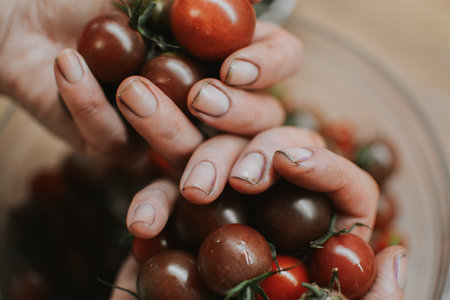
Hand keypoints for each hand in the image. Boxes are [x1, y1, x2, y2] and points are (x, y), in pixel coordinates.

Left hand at [0, 0, 301, 167]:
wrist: (25, 18)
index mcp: (225, 51)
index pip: (278, 61)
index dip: (268, 68)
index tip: (234, 67)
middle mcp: (205, 95)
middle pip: (252, 123)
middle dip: (234, 116)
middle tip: (202, 100)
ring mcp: (165, 126)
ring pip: (187, 148)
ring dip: (163, 122)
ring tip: (129, 88)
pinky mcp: (118, 146)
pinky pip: (114, 142)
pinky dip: (90, 105)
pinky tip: (68, 66)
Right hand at [109, 126, 405, 298]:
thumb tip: (396, 257)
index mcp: (319, 238)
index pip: (340, 184)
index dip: (321, 164)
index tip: (287, 163)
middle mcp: (273, 215)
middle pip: (275, 153)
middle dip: (253, 150)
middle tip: (238, 179)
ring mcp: (224, 213)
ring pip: (217, 156)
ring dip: (203, 159)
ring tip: (194, 191)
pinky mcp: (179, 223)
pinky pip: (166, 198)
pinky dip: (154, 203)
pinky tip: (144, 226)